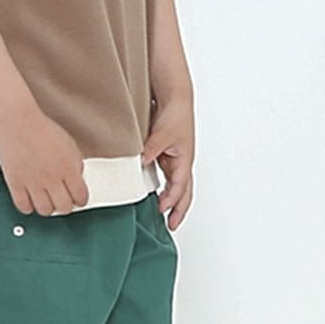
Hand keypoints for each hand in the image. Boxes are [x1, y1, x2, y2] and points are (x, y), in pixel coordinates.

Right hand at [0, 108, 89, 216]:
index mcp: (68, 168)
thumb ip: (75, 164)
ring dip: (47, 207)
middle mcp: (52, 178)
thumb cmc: (41, 129)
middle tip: (62, 200)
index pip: (80, 196)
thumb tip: (77, 178)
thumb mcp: (69, 144)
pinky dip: (28, 206)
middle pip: (64, 207)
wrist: (18, 122)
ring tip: (46, 200)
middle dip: (65, 205)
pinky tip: (30, 200)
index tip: (77, 199)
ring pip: (45, 210)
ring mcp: (33, 183)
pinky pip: (24, 206)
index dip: (80, 200)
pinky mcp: (16, 184)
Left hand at [141, 97, 194, 230]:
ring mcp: (175, 158)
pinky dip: (163, 186)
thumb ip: (151, 150)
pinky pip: (166, 174)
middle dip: (179, 209)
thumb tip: (140, 163)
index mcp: (184, 160)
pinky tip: (153, 190)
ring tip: (162, 213)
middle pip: (183, 191)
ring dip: (171, 199)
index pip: (180, 187)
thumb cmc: (176, 114)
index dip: (173, 201)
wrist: (175, 97)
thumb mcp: (162, 134)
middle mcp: (181, 162)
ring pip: (175, 185)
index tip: (163, 211)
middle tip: (172, 226)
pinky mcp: (166, 153)